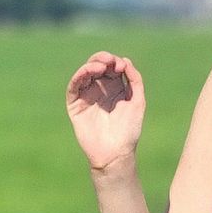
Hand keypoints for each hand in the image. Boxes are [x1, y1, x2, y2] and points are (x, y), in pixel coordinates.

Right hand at [65, 52, 144, 173]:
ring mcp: (87, 96)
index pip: (112, 68)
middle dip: (103, 59)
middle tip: (109, 61)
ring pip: (85, 73)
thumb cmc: (129, 131)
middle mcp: (100, 90)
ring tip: (100, 66)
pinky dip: (79, 75)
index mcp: (116, 89)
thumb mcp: (138, 102)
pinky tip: (89, 71)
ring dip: (91, 65)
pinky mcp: (75, 104)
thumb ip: (135, 80)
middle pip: (97, 67)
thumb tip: (125, 60)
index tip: (121, 66)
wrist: (115, 153)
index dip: (116, 62)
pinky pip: (74, 86)